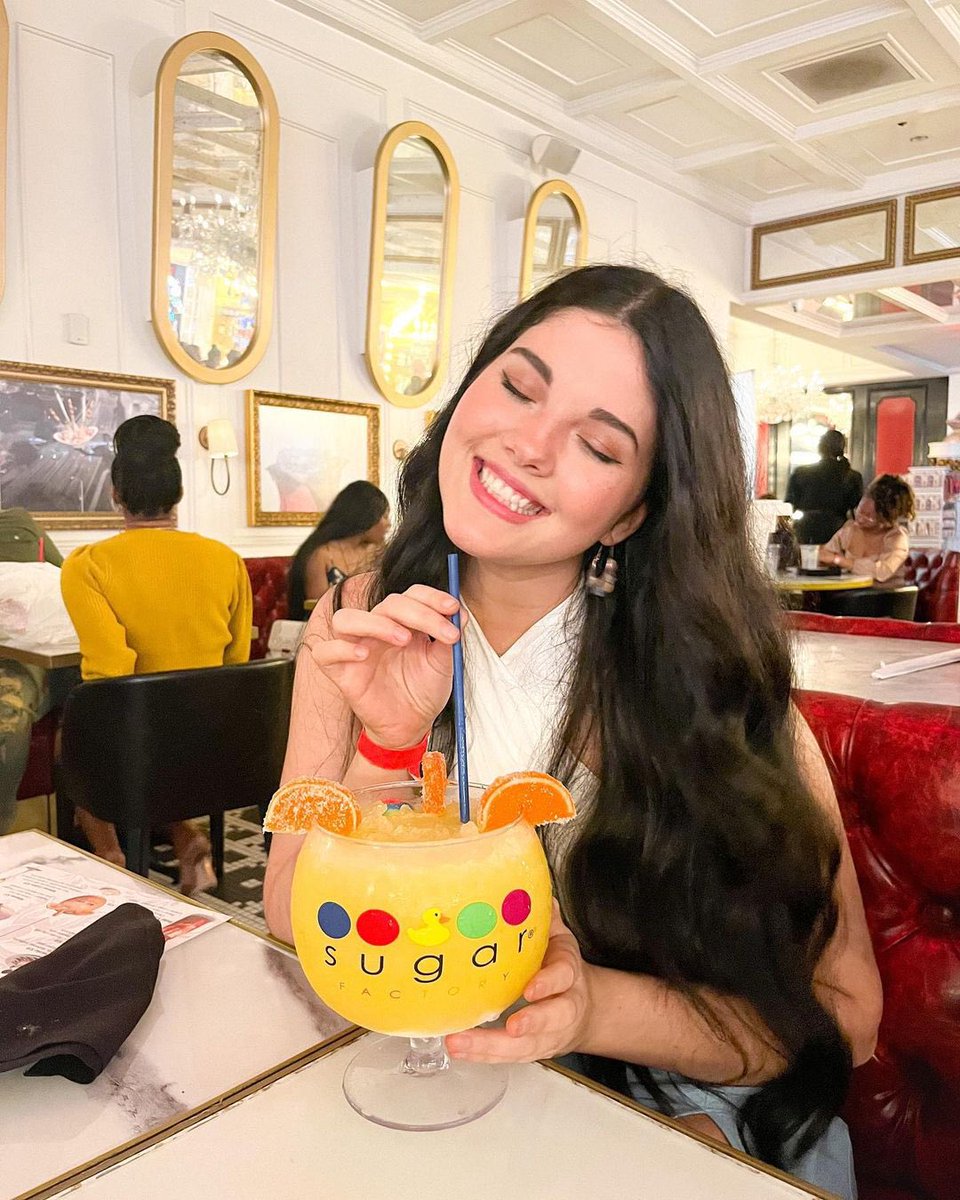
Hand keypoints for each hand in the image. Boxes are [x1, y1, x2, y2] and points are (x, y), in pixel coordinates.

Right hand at [305, 585, 462, 748]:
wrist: (411, 726)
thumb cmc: (422, 693)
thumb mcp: (442, 665)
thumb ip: (448, 639)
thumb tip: (460, 613)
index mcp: (403, 623)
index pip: (411, 595)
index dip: (431, 597)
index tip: (453, 608)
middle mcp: (377, 630)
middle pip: (387, 604)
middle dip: (419, 613)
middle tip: (443, 632)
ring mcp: (355, 647)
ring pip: (346, 619)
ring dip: (376, 623)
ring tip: (403, 639)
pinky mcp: (339, 670)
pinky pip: (325, 651)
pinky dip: (341, 648)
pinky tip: (363, 655)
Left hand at [446, 903, 592, 1062]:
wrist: (585, 1010)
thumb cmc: (561, 969)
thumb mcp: (558, 939)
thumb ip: (544, 917)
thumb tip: (527, 887)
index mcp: (567, 973)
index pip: (564, 977)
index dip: (549, 983)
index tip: (531, 989)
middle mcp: (562, 1007)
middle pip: (552, 1019)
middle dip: (532, 1024)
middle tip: (509, 1027)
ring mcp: (546, 1033)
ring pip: (524, 1046)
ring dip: (491, 1047)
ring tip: (460, 1043)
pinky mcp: (528, 1049)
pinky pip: (507, 1056)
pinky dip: (482, 1055)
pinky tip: (458, 1048)